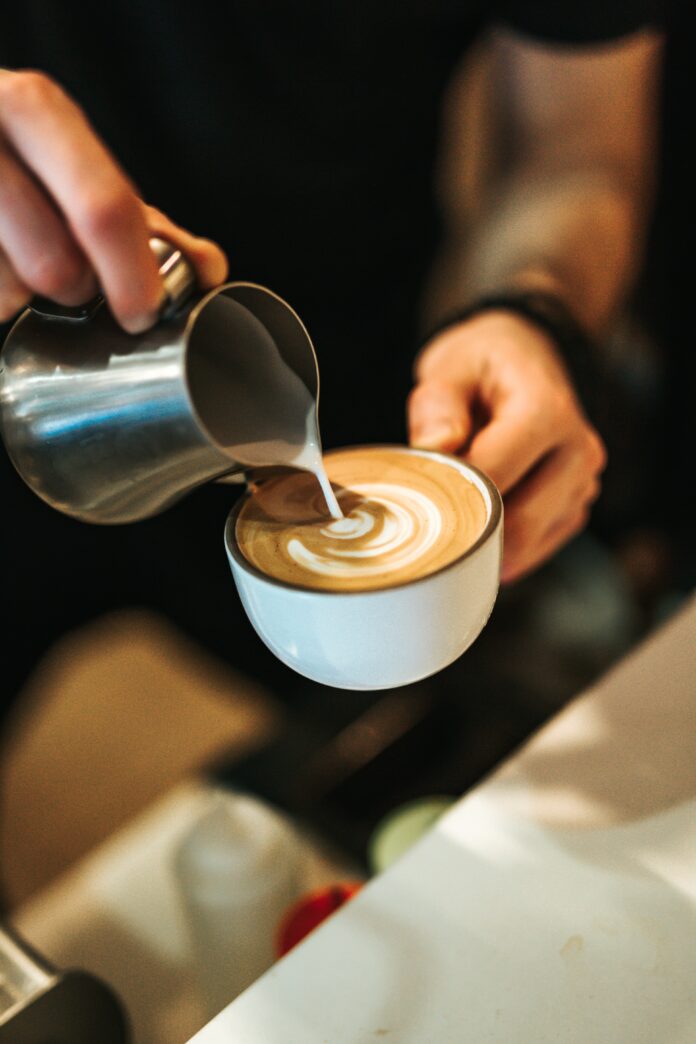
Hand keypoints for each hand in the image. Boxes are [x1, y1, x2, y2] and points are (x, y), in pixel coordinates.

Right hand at [0, 69, 226, 330]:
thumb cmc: (14, 160)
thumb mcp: (76, 170)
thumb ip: (142, 221)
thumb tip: (208, 267)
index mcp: (36, 112)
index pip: (105, 211)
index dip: (133, 278)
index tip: (142, 313)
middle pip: (57, 266)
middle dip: (75, 289)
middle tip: (69, 275)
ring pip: (11, 292)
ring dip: (22, 296)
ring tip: (15, 258)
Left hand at [408, 311, 606, 582]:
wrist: (522, 362)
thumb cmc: (481, 366)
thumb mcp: (451, 366)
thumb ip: (437, 404)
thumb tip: (437, 448)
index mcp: (547, 410)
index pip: (496, 475)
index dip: (452, 491)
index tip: (421, 489)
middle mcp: (578, 450)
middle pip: (519, 522)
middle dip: (469, 526)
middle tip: (430, 512)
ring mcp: (583, 484)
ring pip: (527, 544)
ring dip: (485, 540)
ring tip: (456, 508)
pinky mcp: (575, 509)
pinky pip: (535, 549)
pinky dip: (502, 547)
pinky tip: (481, 520)